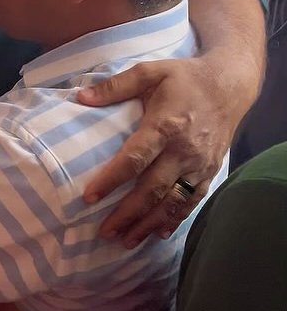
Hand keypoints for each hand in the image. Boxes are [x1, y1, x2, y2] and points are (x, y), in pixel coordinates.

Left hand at [78, 56, 238, 246]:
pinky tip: (157, 232)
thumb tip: (81, 97)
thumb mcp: (149, 71)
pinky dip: (175, 219)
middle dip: (127, 213)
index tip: (89, 197)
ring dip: (148, 223)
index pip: (134, 159)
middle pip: (153, 189)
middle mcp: (183, 150)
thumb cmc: (183, 77)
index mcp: (165, 125)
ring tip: (125, 240)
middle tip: (104, 231)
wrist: (229, 85)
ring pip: (173, 201)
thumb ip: (115, 85)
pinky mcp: (209, 171)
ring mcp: (199, 164)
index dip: (111, 180)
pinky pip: (192, 200)